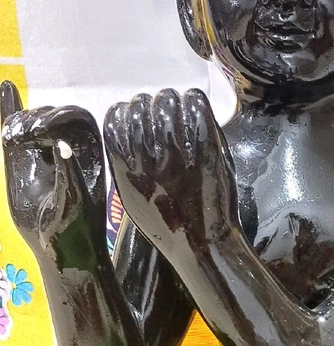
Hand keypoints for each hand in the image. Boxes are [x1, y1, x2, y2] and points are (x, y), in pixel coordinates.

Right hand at [1, 82, 105, 260]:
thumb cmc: (74, 232)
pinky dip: (6, 111)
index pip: (76, 120)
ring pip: (31, 122)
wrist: (58, 252)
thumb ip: (69, 175)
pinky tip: (6, 90)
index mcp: (88, 155)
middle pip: (52, 116)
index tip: (43, 133)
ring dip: (20, 122)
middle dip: (37, 119)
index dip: (59, 118)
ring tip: (12, 138)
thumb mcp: (74, 205)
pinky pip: (13, 131)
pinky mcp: (19, 161)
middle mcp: (65, 149)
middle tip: (23, 137)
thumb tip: (62, 144)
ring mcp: (41, 153)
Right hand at [103, 88, 236, 254]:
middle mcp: (147, 154)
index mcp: (124, 166)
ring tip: (180, 110)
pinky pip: (195, 103)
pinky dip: (194, 101)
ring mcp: (177, 148)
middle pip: (141, 104)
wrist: (202, 245)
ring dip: (173, 100)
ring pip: (167, 99)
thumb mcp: (133, 197)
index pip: (115, 117)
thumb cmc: (168, 227)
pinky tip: (196, 109)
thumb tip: (127, 133)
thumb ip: (127, 164)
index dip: (128, 113)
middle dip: (151, 104)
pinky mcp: (206, 145)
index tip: (140, 119)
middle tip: (164, 113)